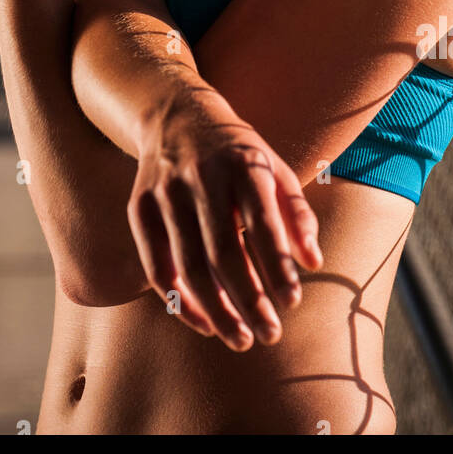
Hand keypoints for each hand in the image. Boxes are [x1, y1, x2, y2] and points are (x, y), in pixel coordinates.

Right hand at [128, 85, 322, 351]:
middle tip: (270, 334)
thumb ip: (296, 212)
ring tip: (240, 340)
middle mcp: (201, 175)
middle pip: (223, 251)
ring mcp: (165, 191)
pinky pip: (156, 266)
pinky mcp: (139, 207)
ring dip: (216, 311)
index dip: (277, 265)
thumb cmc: (236, 152)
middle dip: (248, 300)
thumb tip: (313, 262)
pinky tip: (204, 323)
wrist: (174, 114)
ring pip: (189, 265)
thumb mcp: (273, 166)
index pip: (261, 221)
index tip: (292, 302)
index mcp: (241, 162)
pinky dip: (179, 300)